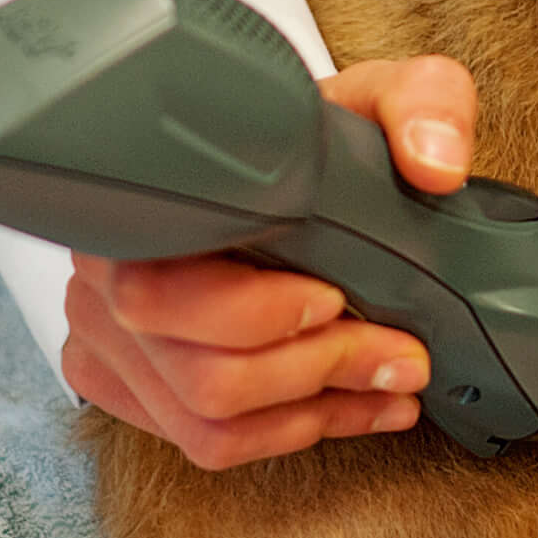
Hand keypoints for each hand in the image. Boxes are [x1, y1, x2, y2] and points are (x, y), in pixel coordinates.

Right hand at [62, 53, 473, 465]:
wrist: (282, 168)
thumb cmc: (312, 136)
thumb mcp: (379, 97)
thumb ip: (421, 105)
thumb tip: (433, 163)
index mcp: (143, 197)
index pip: (160, 290)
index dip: (254, 313)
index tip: (335, 297)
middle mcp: (104, 269)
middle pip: (196, 372)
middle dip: (315, 371)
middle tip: (395, 353)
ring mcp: (105, 333)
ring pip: (203, 421)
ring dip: (312, 414)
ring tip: (386, 386)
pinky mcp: (127, 381)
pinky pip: (202, 440)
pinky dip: (287, 433)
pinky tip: (346, 405)